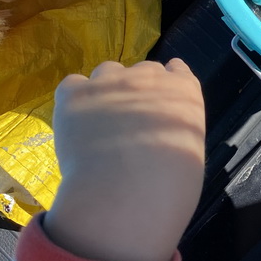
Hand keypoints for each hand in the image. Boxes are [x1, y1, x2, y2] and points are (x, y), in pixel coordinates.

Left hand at [44, 59, 204, 260]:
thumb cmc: (170, 182)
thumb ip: (173, 129)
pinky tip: (75, 125)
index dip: (163, 84)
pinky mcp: (76, 93)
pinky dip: (73, 101)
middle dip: (134, 91)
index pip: (175, 69)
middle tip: (126, 123)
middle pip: (140, 71)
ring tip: (98, 124)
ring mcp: (111, 80)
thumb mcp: (188, 150)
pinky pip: (72, 86)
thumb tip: (156, 134)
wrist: (127, 191)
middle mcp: (148, 76)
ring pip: (106, 73)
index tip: (156, 101)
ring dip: (104, 91)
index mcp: (183, 90)